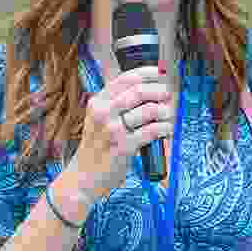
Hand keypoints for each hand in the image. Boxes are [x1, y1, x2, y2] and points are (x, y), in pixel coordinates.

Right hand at [72, 66, 176, 203]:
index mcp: (97, 102)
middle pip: (139, 92)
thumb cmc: (95, 148)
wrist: (83, 177)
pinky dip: (164, 128)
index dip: (147, 73)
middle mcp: (103, 113)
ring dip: (165, 110)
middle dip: (160, 91)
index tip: (161, 74)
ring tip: (169, 114)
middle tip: (169, 96)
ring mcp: (113, 130)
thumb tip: (147, 89)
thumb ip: (116, 104)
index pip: (126, 78)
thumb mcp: (98, 120)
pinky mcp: (123, 147)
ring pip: (148, 110)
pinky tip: (167, 129)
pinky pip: (152, 131)